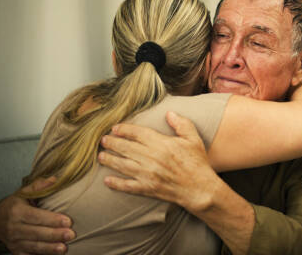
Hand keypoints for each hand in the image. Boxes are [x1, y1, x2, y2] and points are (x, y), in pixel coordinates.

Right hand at [0, 177, 74, 254]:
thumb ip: (39, 186)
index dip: (52, 220)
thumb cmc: (16, 204)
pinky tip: (53, 254)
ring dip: (49, 248)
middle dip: (54, 234)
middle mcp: (13, 227)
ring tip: (64, 248)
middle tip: (71, 235)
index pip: (36, 217)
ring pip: (34, 246)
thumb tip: (55, 179)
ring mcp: (13, 241)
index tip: (68, 221)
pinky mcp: (15, 251)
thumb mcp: (24, 192)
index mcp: (16, 211)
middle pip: (36, 233)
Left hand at [98, 111, 221, 213]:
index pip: (137, 133)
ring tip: (101, 156)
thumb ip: (181, 124)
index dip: (124, 130)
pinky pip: (128, 186)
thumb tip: (169, 113)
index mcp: (162, 143)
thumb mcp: (193, 139)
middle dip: (112, 143)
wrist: (200, 188)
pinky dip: (116, 183)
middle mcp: (152, 158)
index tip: (115, 128)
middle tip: (103, 140)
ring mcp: (148, 174)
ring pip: (123, 165)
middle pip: (126, 148)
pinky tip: (107, 180)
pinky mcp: (148, 188)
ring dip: (110, 160)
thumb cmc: (197, 162)